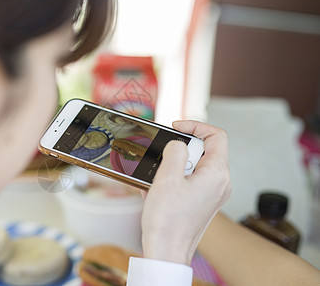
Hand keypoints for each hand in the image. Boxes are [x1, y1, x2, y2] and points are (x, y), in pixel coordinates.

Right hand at [141, 120, 230, 264]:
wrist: (166, 252)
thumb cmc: (168, 221)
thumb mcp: (167, 177)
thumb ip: (174, 151)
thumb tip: (177, 144)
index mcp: (217, 174)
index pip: (217, 135)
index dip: (196, 125)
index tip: (176, 128)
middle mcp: (220, 183)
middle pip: (204, 150)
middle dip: (180, 150)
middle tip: (164, 159)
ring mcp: (213, 194)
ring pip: (195, 166)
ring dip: (173, 166)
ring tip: (158, 178)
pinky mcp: (203, 202)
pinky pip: (190, 180)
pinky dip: (174, 179)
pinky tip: (157, 188)